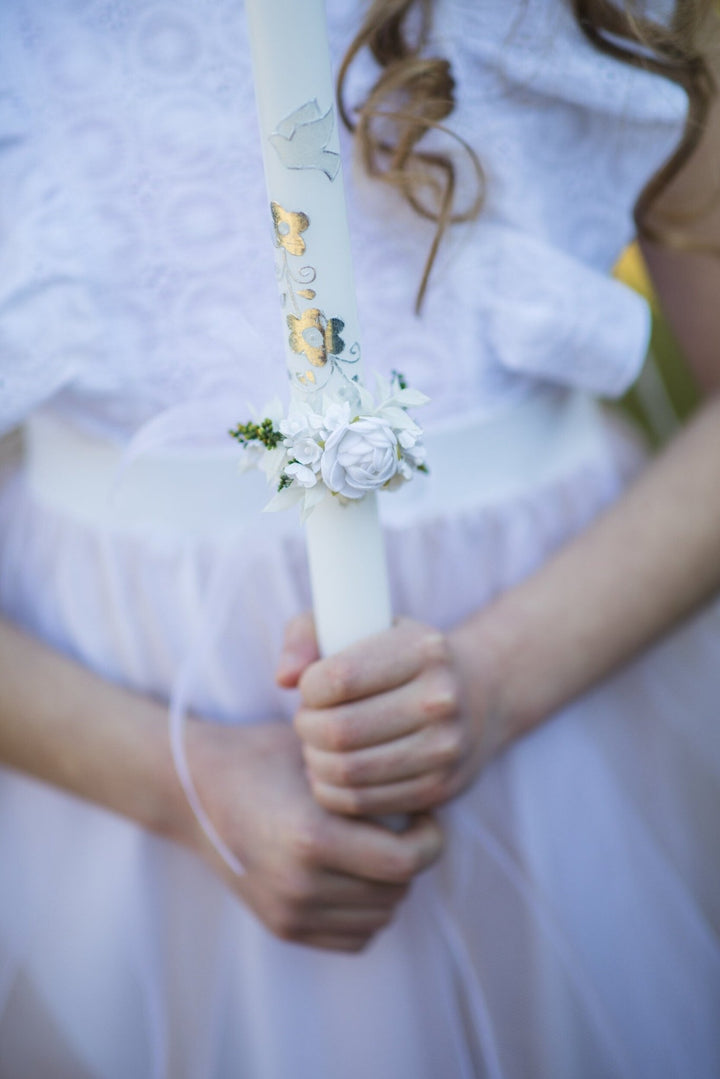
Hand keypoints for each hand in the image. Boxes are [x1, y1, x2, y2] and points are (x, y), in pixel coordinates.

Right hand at [180, 719, 442, 952]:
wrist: (193, 790)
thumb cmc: (261, 757)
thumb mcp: (315, 749)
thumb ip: (368, 772)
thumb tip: (424, 783)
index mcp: (311, 836)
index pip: (406, 861)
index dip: (430, 839)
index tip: (423, 814)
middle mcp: (300, 883)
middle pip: (397, 890)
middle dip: (411, 858)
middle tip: (404, 826)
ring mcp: (289, 911)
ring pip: (380, 916)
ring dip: (389, 885)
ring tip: (376, 846)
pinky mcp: (283, 927)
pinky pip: (355, 936)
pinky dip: (366, 911)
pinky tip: (354, 874)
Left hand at [277, 615, 507, 818]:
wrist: (477, 695)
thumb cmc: (398, 655)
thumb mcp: (358, 622)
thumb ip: (306, 634)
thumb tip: (284, 677)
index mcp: (422, 650)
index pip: (340, 677)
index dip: (309, 686)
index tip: (310, 685)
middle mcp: (441, 699)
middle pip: (340, 730)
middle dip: (307, 727)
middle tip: (307, 719)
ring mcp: (445, 748)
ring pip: (348, 770)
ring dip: (315, 761)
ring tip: (316, 744)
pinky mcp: (439, 788)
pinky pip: (363, 801)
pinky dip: (332, 790)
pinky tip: (330, 770)